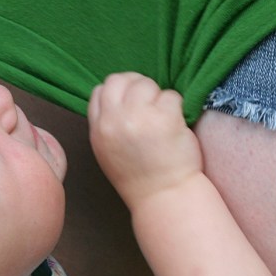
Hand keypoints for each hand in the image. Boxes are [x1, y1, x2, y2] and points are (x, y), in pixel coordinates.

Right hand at [88, 72, 202, 207]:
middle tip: (149, 102)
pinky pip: (171, 96)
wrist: (163, 196)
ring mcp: (139, 117)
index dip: (117, 92)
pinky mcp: (164, 118)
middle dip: (136, 85)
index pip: (99, 91)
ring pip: (146, 85)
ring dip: (158, 96)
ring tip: (163, 117)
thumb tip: (117, 99)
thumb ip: (106, 124)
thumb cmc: (138, 176)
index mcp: (98, 129)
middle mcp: (114, 120)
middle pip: (119, 80)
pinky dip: (176, 107)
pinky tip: (175, 125)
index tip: (130, 104)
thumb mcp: (106, 151)